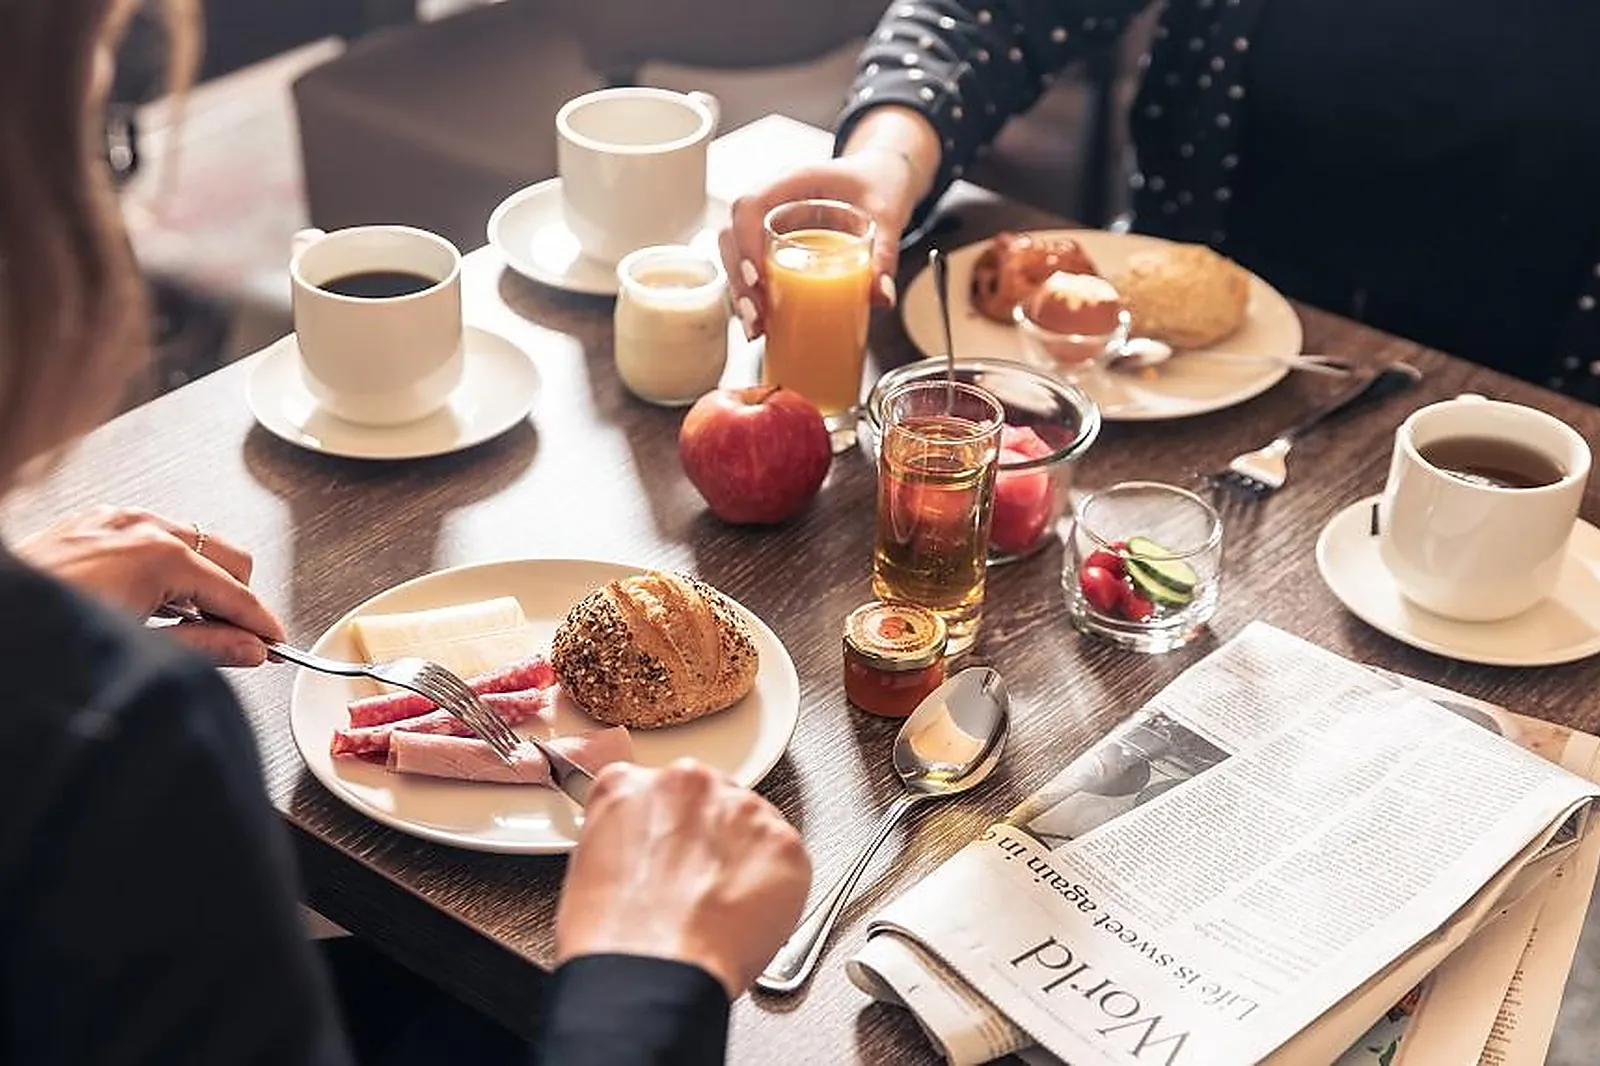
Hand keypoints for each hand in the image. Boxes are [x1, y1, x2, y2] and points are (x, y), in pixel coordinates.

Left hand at [15, 506, 285, 665]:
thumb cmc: (49, 630)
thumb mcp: (140, 648)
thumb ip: (206, 647)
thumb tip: (247, 650)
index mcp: (160, 554)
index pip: (236, 591)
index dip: (262, 622)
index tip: (274, 643)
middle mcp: (141, 527)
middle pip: (228, 556)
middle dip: (238, 597)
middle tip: (239, 636)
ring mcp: (115, 520)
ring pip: (192, 542)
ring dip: (201, 581)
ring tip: (190, 623)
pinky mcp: (92, 523)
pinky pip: (151, 535)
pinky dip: (166, 566)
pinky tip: (153, 600)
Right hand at [555, 760, 810, 997]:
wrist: (651, 971)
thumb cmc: (614, 937)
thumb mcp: (587, 866)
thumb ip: (626, 837)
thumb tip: (651, 852)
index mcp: (630, 784)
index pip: (659, 791)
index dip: (668, 829)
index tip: (671, 852)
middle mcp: (688, 782)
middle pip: (710, 799)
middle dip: (710, 838)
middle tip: (698, 885)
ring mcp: (739, 808)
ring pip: (752, 824)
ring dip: (744, 858)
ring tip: (721, 907)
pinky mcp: (781, 841)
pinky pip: (786, 857)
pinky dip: (777, 886)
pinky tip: (747, 914)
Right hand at [720, 150, 915, 339]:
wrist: (880, 178)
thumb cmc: (878, 185)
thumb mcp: (888, 214)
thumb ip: (885, 253)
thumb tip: (881, 299)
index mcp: (793, 182)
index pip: (750, 205)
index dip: (745, 241)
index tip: (758, 278)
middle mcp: (773, 201)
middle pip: (733, 236)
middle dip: (738, 280)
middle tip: (758, 317)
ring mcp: (769, 223)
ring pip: (735, 255)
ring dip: (740, 293)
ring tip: (757, 330)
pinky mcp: (773, 245)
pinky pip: (749, 267)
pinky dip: (752, 296)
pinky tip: (762, 327)